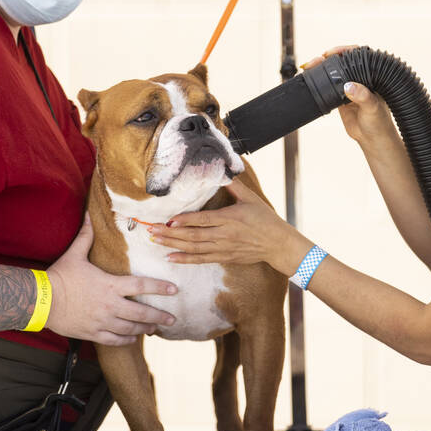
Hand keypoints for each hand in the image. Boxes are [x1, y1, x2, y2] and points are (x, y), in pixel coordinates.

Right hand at [47, 215, 179, 345]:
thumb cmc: (59, 276)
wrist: (41, 301)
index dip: (159, 287)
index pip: (141, 286)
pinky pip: (115, 340)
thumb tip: (89, 215)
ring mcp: (102, 321)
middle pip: (141, 313)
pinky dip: (126, 340)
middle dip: (159, 316)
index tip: (174, 290)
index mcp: (110, 284)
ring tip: (154, 329)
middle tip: (172, 320)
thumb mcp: (74, 254)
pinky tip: (133, 338)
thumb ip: (86, 236)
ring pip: (130, 328)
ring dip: (145, 329)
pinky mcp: (93, 333)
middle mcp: (110, 305)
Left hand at [148, 180, 310, 275]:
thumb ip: (233, 185)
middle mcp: (225, 235)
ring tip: (155, 241)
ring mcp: (224, 248)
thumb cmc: (266, 219)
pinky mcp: (224, 258)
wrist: (278, 244)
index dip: (185, 220)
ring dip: (173, 245)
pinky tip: (170, 258)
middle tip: (151, 230)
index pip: (204, 220)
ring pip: (194, 248)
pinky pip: (201, 260)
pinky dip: (185, 259)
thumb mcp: (251, 198)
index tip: (169, 219)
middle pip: (193, 235)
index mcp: (231, 218)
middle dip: (170, 233)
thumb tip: (221, 170)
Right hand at [303, 45, 396, 147]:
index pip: (358, 56)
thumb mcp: (373, 108)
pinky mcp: (340, 98)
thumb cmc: (379, 122)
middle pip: (342, 62)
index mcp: (372, 76)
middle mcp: (361, 79)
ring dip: (320, 68)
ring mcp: (349, 88)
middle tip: (317, 60)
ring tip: (310, 67)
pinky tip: (309, 78)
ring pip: (333, 73)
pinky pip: (327, 86)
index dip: (344, 51)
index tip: (332, 53)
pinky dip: (318, 82)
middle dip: (328, 59)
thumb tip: (349, 86)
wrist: (373, 140)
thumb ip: (362, 96)